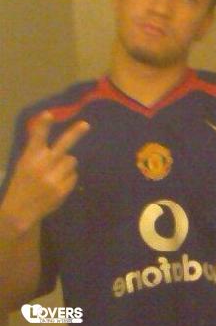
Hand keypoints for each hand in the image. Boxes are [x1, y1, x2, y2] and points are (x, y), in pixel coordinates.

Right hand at [0, 112, 89, 234]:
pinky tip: (56, 185)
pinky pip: (74, 175)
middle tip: (86, 125)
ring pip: (72, 160)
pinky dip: (68, 178)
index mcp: (29, 158)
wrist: (20, 211)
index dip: (42, 126)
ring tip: (54, 174)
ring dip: (66, 164)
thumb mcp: (24, 164)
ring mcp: (53, 178)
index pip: (36, 138)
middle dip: (75, 133)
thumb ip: (37, 150)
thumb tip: (56, 136)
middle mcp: (41, 166)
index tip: (48, 114)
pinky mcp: (62, 189)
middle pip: (63, 145)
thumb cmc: (23, 183)